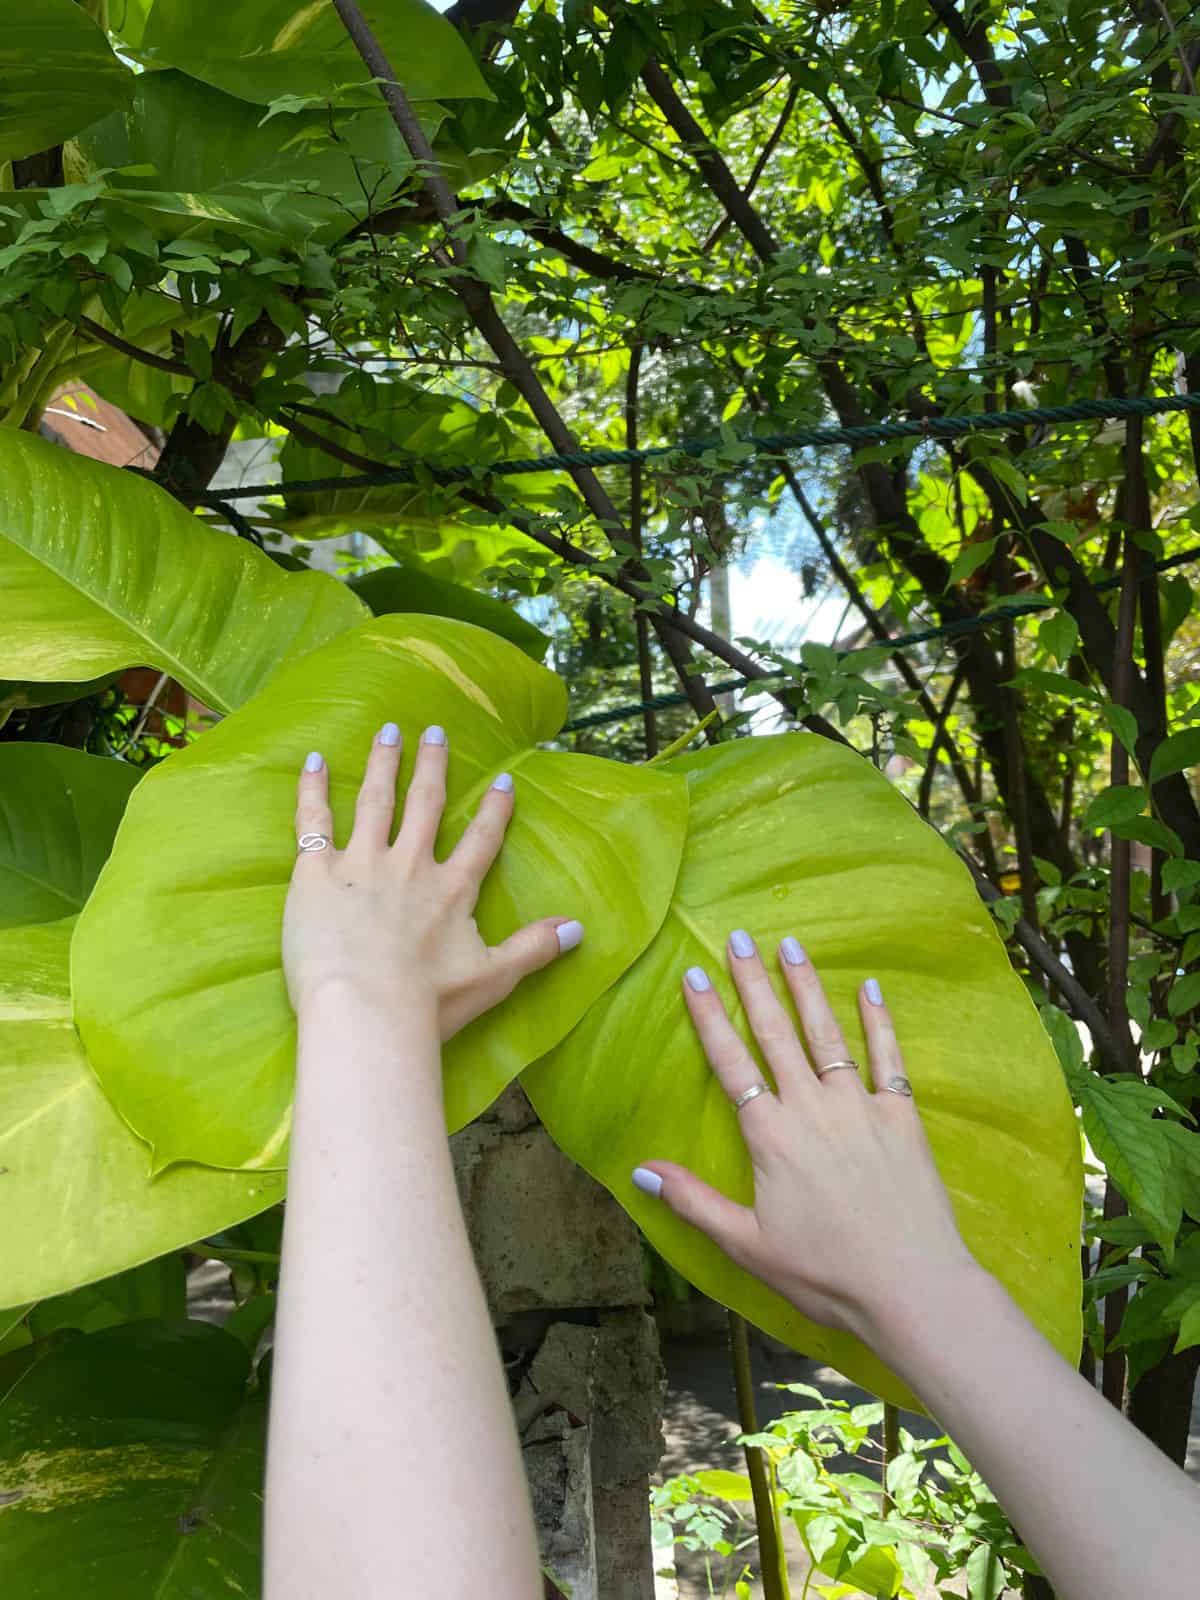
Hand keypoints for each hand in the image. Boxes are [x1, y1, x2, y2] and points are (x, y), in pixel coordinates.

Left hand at [281, 722, 582, 1036]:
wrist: (367, 1012)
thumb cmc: (428, 1004)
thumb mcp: (494, 978)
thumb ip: (535, 948)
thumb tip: (579, 928)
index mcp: (451, 890)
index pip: (480, 840)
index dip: (494, 810)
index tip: (503, 781)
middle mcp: (410, 865)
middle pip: (425, 805)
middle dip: (432, 766)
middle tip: (434, 731)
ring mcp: (362, 863)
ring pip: (376, 800)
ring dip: (383, 764)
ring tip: (388, 732)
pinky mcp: (317, 873)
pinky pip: (314, 820)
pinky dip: (313, 788)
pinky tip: (315, 761)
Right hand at [633, 934, 978, 1350]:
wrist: (911, 1286)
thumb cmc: (825, 1273)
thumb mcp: (747, 1244)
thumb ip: (694, 1201)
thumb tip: (639, 1171)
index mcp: (770, 1135)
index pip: (731, 1063)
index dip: (709, 1017)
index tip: (694, 974)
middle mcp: (812, 1107)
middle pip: (775, 1033)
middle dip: (753, 982)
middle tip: (738, 937)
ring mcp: (859, 1106)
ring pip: (826, 1033)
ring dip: (806, 987)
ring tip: (791, 945)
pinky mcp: (901, 1117)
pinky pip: (888, 1058)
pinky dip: (879, 1021)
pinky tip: (870, 988)